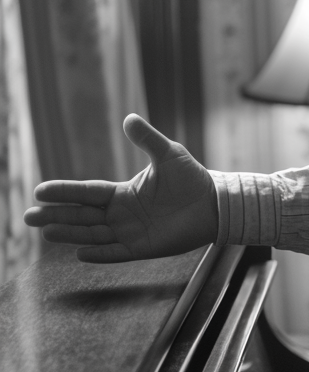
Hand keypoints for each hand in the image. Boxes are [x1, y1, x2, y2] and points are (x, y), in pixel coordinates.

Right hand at [24, 114, 217, 262]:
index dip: (64, 192)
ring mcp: (131, 232)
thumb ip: (147, 139)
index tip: (40, 191)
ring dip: (71, 234)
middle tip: (29, 217)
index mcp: (122, 193)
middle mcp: (122, 214)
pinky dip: (100, 254)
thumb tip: (129, 117)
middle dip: (56, 216)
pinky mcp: (145, 248)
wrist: (216, 203)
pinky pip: (118, 252)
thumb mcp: (168, 154)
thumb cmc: (192, 179)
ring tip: (46, 232)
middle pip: (82, 215)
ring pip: (94, 234)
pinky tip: (80, 254)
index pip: (86, 192)